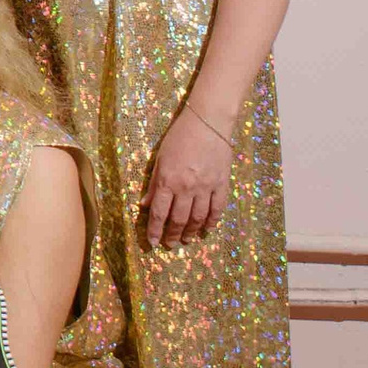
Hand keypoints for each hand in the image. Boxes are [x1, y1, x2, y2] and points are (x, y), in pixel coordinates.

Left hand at [144, 105, 233, 246]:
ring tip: (186, 240)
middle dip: (172, 235)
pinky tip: (207, 229)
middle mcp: (187, 187)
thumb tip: (145, 205)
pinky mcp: (222, 184)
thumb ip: (154, 184)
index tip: (153, 243)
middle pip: (179, 219)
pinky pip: (217, 209)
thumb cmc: (179, 137)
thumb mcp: (160, 159)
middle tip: (169, 245)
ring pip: (198, 218)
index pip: (160, 213)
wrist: (208, 122)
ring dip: (191, 232)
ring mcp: (206, 187)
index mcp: (168, 181)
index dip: (155, 231)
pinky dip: (212, 222)